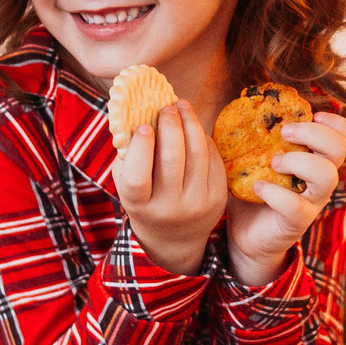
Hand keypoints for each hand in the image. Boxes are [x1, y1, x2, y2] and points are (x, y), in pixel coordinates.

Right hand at [112, 101, 225, 274]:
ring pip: (198, 154)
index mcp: (139, 206)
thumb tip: (135, 111)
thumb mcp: (127, 184)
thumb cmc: (144, 200)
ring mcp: (197, 205)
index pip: (137, 177)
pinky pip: (213, 159)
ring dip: (191, 123)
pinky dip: (203, 138)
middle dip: (171, 126)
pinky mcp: (218, 199)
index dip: (140, 148)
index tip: (143, 126)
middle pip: (173, 159)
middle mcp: (169, 208)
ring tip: (182, 106)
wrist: (174, 238)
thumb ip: (128, 154)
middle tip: (167, 107)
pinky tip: (194, 127)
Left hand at [225, 112, 345, 287]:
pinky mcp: (298, 221)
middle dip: (314, 133)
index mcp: (316, 159)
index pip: (345, 137)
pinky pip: (296, 205)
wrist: (246, 234)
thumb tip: (240, 100)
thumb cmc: (254, 190)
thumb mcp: (255, 157)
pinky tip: (256, 187)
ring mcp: (312, 201)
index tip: (312, 114)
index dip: (336, 122)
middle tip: (285, 132)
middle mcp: (321, 179)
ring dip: (299, 161)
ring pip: (326, 175)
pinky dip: (274, 193)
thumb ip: (255, 134)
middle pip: (340, 148)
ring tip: (273, 162)